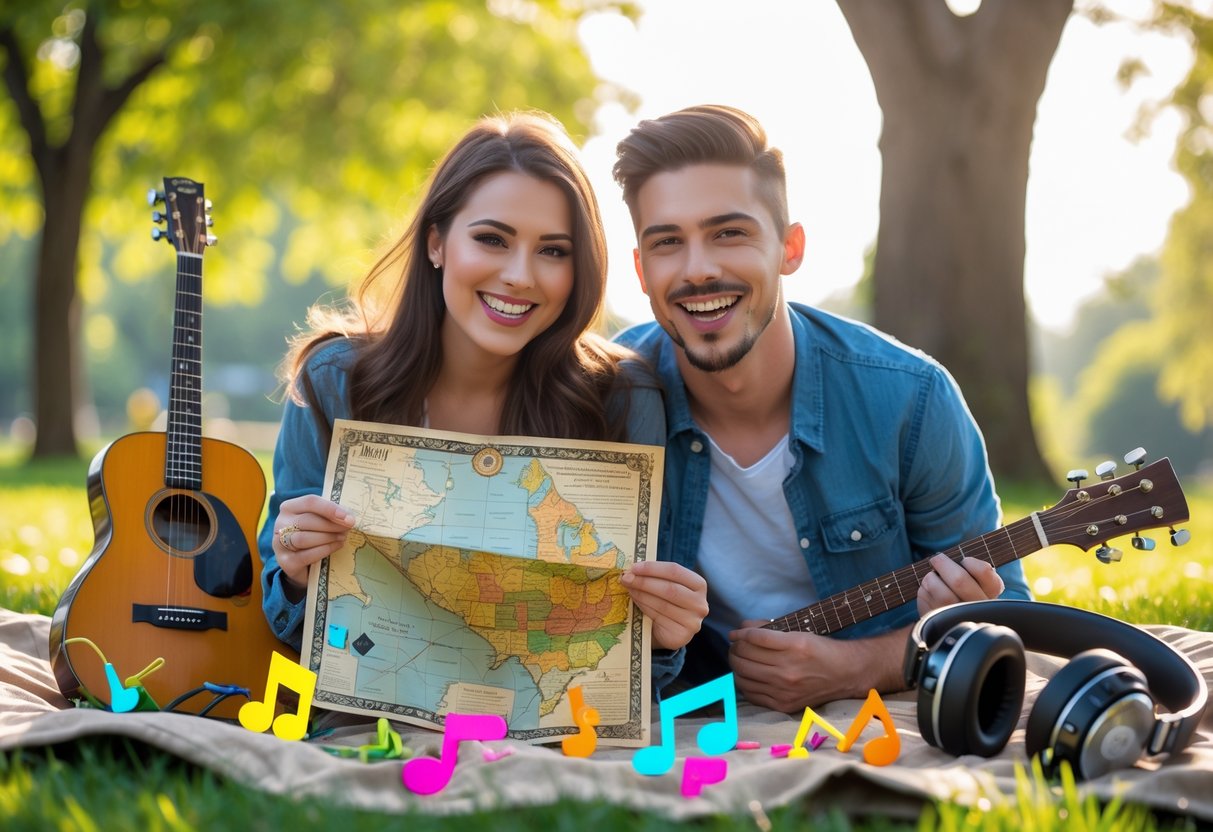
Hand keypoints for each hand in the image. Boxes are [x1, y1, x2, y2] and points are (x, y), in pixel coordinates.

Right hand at [272, 494, 356, 589]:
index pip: (310, 502)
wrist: (302, 562)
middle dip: (331, 525)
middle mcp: (281, 523)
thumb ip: (329, 515)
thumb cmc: (313, 534)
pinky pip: (306, 555)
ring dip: (328, 538)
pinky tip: (336, 546)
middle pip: (307, 520)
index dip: (330, 509)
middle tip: (347, 529)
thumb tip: (349, 518)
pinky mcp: (285, 561)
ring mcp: (279, 542)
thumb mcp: (319, 520)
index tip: (348, 517)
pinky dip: (324, 550)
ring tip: (342, 538)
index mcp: (289, 507)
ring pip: (304, 538)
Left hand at [619, 561, 707, 650]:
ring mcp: (692, 622)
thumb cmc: (666, 602)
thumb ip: (655, 576)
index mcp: (699, 585)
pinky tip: (634, 601)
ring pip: (662, 604)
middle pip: (669, 588)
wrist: (668, 631)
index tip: (634, 567)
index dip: (653, 568)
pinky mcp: (681, 636)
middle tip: (626, 578)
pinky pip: (658, 618)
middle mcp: (700, 604)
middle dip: (644, 582)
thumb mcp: (665, 585)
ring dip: (641, 594)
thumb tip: (631, 570)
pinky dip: (643, 607)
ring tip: (628, 588)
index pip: (675, 571)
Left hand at [728, 623, 906, 711]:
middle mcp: (788, 669)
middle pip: (744, 658)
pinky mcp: (783, 705)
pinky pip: (751, 694)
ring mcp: (785, 690)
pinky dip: (744, 683)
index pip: (754, 638)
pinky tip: (747, 676)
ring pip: (743, 676)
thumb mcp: (799, 632)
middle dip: (734, 649)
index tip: (735, 633)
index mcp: (794, 646)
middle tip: (735, 646)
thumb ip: (769, 629)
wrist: (846, 674)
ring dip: (736, 665)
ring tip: (739, 659)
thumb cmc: (822, 650)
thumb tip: (742, 627)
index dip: (740, 634)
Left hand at [916, 554, 1003, 614]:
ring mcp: (959, 618)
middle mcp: (979, 607)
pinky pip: (927, 600)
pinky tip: (928, 592)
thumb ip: (967, 569)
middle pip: (959, 580)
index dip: (970, 562)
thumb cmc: (962, 590)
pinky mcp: (939, 623)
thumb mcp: (973, 579)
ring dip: (931, 579)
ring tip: (931, 577)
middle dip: (943, 564)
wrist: (952, 617)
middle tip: (936, 559)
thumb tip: (943, 560)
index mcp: (990, 592)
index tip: (964, 561)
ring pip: (941, 593)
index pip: (984, 571)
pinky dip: (924, 591)